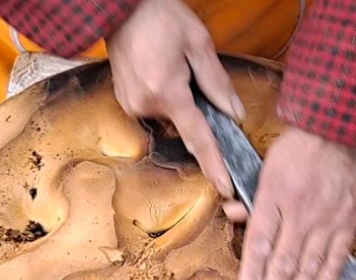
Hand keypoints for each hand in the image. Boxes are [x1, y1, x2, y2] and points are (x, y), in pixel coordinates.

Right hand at [107, 0, 242, 196]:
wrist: (121, 5)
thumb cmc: (160, 15)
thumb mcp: (198, 42)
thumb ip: (217, 83)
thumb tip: (234, 114)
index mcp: (166, 91)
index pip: (198, 138)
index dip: (215, 164)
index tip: (226, 187)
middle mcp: (145, 104)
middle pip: (186, 124)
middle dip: (195, 107)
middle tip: (190, 71)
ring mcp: (131, 105)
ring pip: (171, 116)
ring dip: (179, 99)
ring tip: (171, 64)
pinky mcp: (125, 102)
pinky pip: (156, 109)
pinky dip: (166, 97)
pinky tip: (161, 70)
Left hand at [224, 127, 355, 279]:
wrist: (345, 125)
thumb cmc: (299, 145)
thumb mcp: (266, 165)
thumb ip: (252, 197)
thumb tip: (233, 215)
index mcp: (274, 198)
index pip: (259, 246)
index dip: (252, 278)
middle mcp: (300, 213)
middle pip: (282, 265)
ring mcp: (328, 219)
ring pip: (309, 267)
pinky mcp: (350, 218)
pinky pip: (338, 254)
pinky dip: (327, 277)